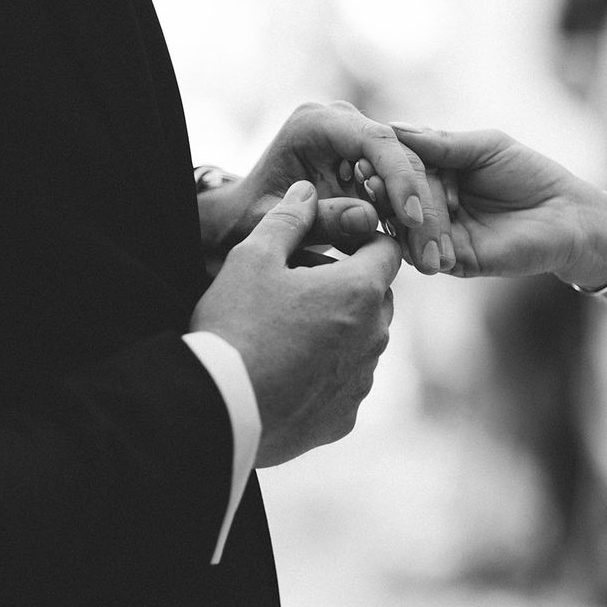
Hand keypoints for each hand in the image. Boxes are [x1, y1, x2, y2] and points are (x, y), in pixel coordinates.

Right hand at [190, 180, 400, 466]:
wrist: (219, 406)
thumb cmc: (236, 325)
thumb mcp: (253, 258)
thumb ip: (287, 219)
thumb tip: (307, 190)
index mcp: (360, 290)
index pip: (387, 250)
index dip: (362, 241)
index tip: (333, 245)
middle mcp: (375, 336)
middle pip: (378, 296)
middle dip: (350, 286)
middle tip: (302, 288)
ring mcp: (363, 379)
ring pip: (365, 341)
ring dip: (341, 330)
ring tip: (291, 332)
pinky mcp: (346, 416)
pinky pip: (348, 383)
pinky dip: (329, 373)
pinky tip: (290, 372)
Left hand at [199, 101, 454, 274]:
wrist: (244, 216)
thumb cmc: (250, 218)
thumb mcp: (276, 223)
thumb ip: (319, 219)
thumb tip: (370, 219)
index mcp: (316, 124)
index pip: (373, 141)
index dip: (399, 178)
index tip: (413, 220)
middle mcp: (342, 125)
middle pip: (400, 155)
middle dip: (420, 202)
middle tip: (432, 249)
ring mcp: (358, 141)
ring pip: (409, 173)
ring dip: (424, 216)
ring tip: (432, 258)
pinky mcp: (369, 164)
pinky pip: (402, 189)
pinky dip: (412, 221)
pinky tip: (421, 252)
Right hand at [387, 126, 606, 286]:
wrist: (566, 215)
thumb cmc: (531, 174)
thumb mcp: (486, 148)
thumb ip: (443, 143)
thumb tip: (395, 128)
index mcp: (439, 176)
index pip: (405, 170)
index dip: (388, 166)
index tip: (371, 159)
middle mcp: (434, 207)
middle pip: (402, 202)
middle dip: (390, 194)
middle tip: (375, 185)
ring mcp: (443, 236)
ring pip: (410, 231)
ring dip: (401, 221)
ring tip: (395, 210)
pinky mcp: (456, 262)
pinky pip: (429, 256)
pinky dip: (420, 246)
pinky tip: (417, 237)